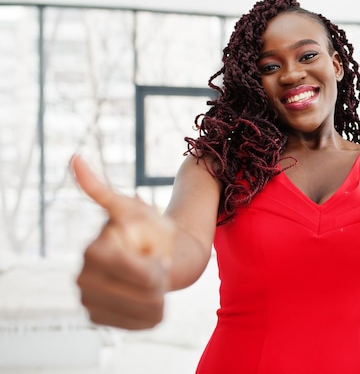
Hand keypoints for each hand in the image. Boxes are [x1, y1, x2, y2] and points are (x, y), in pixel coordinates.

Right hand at [71, 154, 174, 328]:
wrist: (159, 255)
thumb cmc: (148, 229)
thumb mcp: (133, 208)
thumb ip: (103, 189)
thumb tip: (74, 159)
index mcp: (92, 253)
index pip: (134, 270)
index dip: (155, 263)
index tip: (157, 253)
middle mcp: (84, 280)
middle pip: (143, 293)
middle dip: (160, 278)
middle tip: (158, 266)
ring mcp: (91, 302)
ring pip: (146, 311)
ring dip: (162, 294)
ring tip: (156, 279)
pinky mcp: (102, 319)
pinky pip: (144, 324)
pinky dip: (157, 311)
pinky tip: (153, 297)